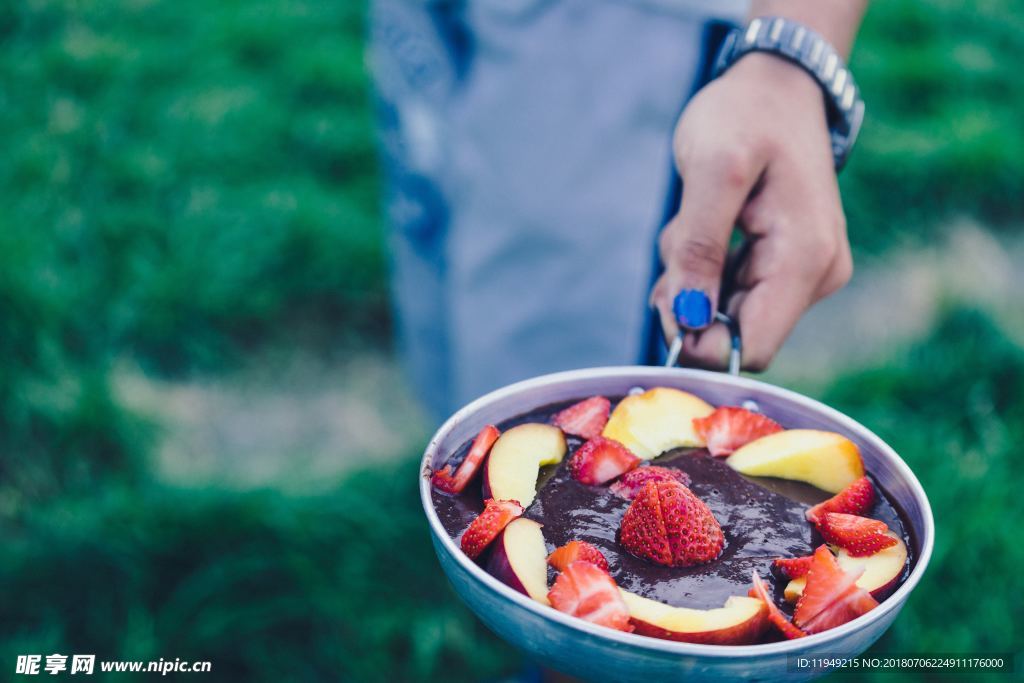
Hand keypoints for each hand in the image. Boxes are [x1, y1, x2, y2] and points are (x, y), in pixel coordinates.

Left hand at [650, 53, 852, 370]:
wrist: (776, 86)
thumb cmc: (745, 116)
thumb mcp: (711, 171)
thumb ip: (698, 248)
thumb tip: (690, 319)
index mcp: (805, 259)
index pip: (752, 350)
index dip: (701, 340)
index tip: (668, 297)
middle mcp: (815, 276)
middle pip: (735, 335)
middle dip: (690, 301)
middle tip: (675, 244)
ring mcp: (805, 272)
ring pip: (727, 313)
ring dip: (692, 279)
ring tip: (690, 222)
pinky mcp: (787, 265)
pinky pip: (732, 291)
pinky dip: (703, 269)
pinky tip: (700, 226)